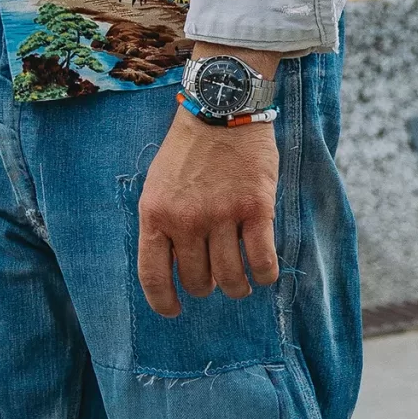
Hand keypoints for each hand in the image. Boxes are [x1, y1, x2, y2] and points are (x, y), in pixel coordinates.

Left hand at [137, 110, 279, 318]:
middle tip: (214, 276)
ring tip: (241, 282)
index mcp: (155, 214)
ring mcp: (221, 215)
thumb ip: (162, 223)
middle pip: (197, 281)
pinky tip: (263, 272)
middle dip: (207, 286)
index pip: (153, 275)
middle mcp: (186, 220)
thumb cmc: (189, 148)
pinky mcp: (256, 209)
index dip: (163, 302)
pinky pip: (262, 262)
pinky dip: (264, 275)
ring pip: (230, 279)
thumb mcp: (158, 184)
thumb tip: (173, 266)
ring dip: (237, 287)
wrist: (222, 107)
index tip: (174, 311)